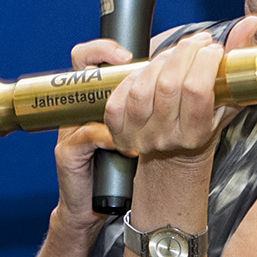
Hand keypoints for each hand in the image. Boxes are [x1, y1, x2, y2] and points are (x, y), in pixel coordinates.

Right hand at [52, 36, 133, 229]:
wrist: (90, 207)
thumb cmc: (116, 169)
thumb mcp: (132, 133)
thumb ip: (151, 110)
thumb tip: (190, 87)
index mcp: (91, 102)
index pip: (87, 58)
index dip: (104, 49)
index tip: (128, 54)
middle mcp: (75, 110)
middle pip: (82, 68)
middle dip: (114, 65)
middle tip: (141, 67)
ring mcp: (68, 129)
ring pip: (88, 101)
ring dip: (121, 99)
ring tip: (144, 103)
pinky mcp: (67, 152)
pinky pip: (89, 135)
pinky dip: (111, 139)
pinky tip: (128, 147)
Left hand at [104, 15, 256, 168]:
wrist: (175, 150)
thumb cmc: (203, 119)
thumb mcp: (227, 95)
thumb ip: (238, 59)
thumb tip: (249, 23)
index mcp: (196, 133)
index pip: (197, 91)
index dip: (204, 61)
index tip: (212, 48)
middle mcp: (166, 137)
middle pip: (169, 85)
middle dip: (183, 53)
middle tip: (194, 43)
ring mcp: (140, 134)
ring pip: (143, 88)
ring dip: (159, 62)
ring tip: (173, 56)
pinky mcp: (118, 128)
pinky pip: (120, 96)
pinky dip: (133, 77)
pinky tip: (149, 71)